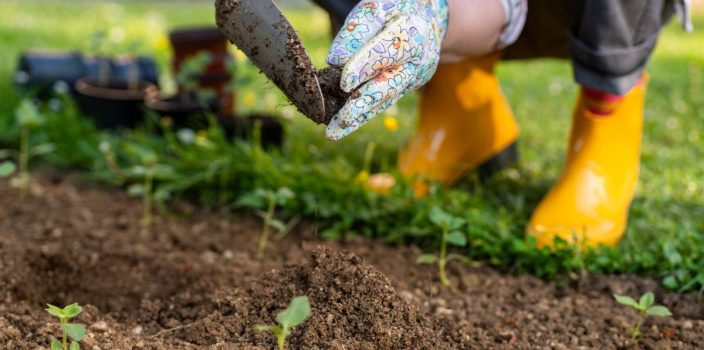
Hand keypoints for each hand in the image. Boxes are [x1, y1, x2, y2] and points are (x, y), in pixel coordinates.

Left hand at [325, 0, 448, 139]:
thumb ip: (358, 30)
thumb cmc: (395, 10)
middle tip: (340, 120)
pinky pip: (382, 102)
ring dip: (358, 117)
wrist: (428, 18)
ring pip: (383, 100)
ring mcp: (414, 77)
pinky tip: (343, 127)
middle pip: (388, 85)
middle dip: (362, 103)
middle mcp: (417, 60)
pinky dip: (363, 115)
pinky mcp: (407, 88)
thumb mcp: (377, 7)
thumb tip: (336, 61)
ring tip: (334, 132)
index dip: (365, 66)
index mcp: (412, 32)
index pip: (387, 51)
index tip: (344, 81)